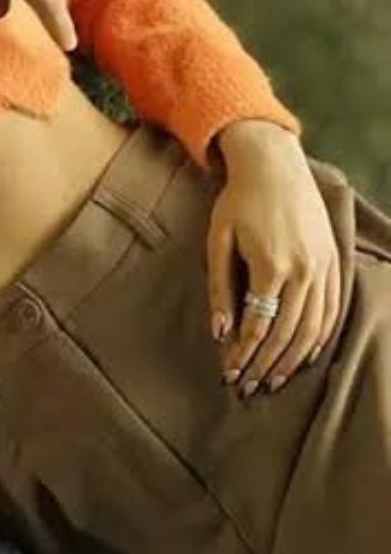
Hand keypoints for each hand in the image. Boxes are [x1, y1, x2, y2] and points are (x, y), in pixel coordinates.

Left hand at [208, 120, 340, 397]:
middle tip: (249, 387)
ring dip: (293, 359)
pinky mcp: (334, 263)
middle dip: (266, 364)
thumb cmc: (237, 203)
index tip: (230, 374)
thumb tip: (219, 333)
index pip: (259, 325)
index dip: (244, 354)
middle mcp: (305, 271)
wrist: (274, 166)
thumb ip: (220, 288)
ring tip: (273, 380)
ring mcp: (324, 268)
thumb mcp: (218, 242)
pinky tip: (304, 355)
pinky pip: (331, 310)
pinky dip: (319, 337)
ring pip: (313, 327)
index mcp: (272, 266)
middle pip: (287, 333)